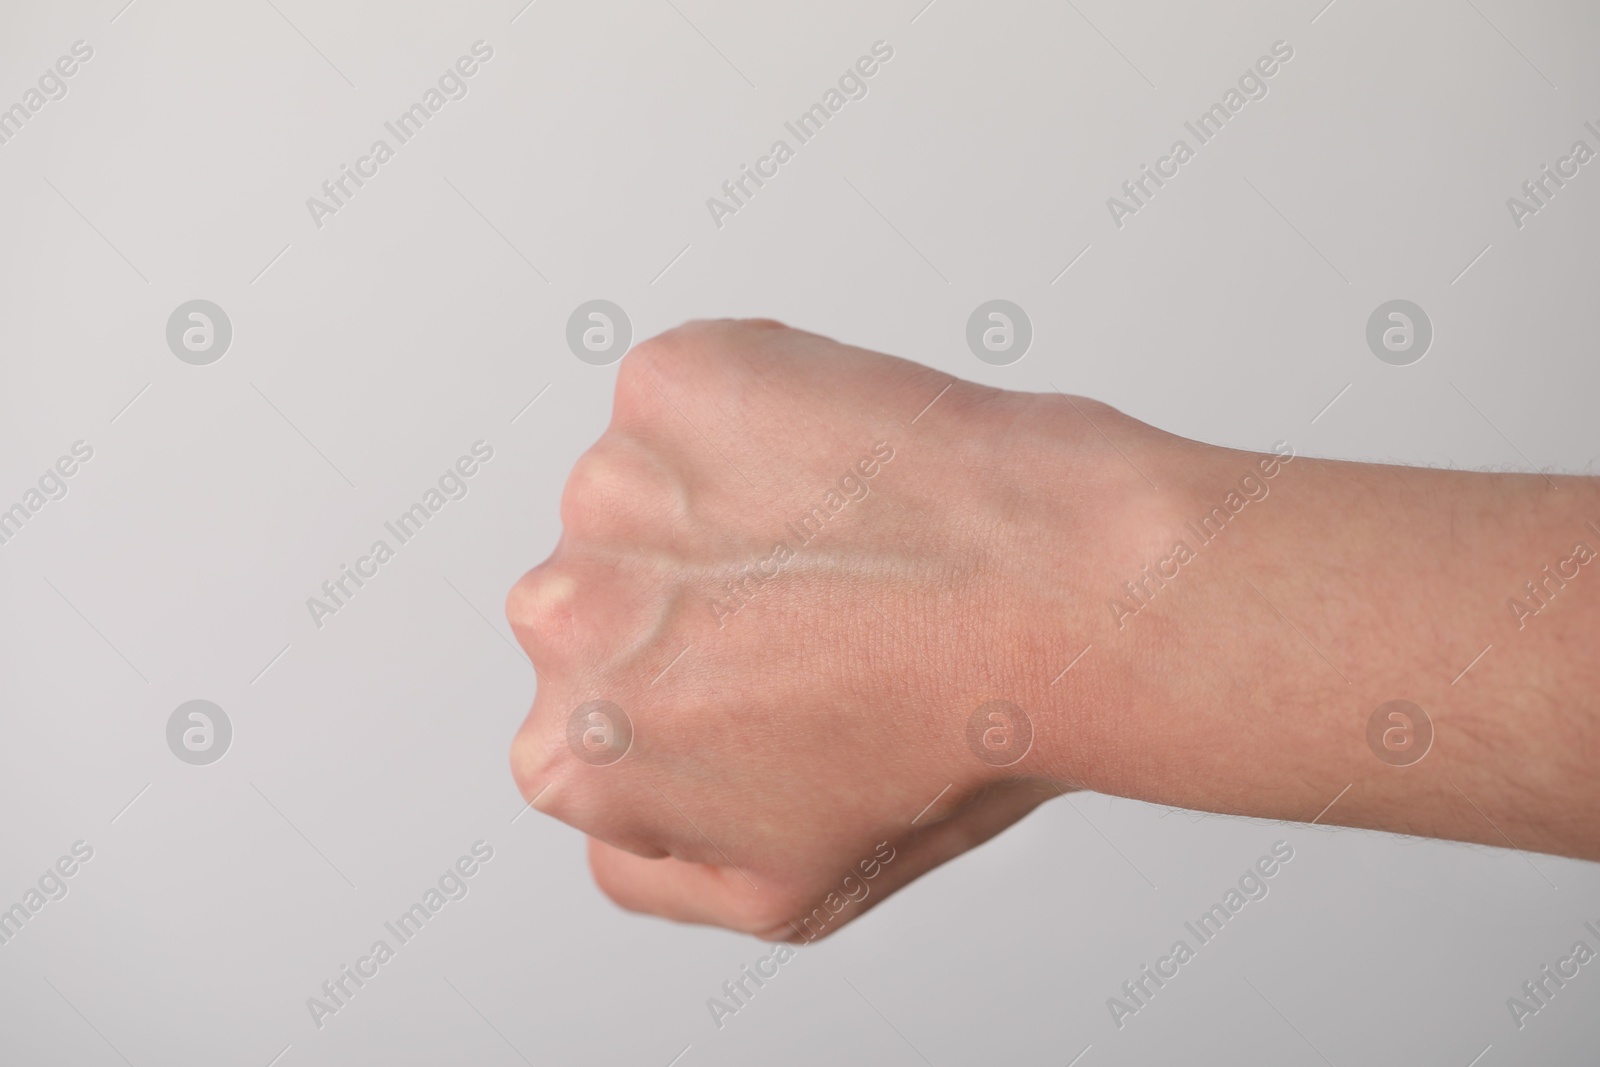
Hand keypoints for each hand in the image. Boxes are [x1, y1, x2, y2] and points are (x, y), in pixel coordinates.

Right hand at [504, 319, 1145, 938]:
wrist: (1058, 594)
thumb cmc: (954, 740)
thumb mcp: (789, 894)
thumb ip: (654, 872)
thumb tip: (622, 819)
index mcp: (573, 756)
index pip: (594, 728)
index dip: (694, 704)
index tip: (774, 687)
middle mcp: (560, 621)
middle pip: (609, 603)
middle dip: (698, 604)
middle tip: (821, 615)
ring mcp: (609, 488)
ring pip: (652, 497)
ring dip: (731, 508)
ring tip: (847, 544)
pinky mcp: (666, 384)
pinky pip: (693, 400)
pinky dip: (756, 417)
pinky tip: (843, 469)